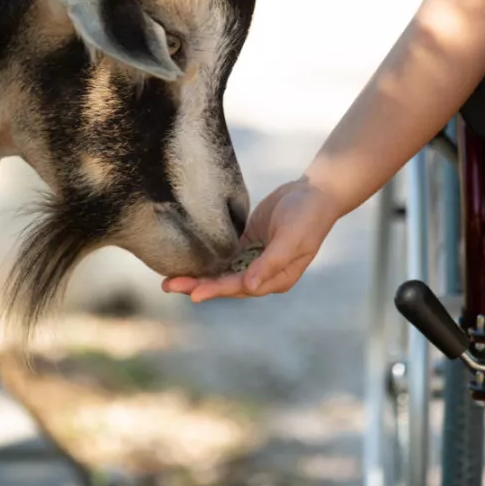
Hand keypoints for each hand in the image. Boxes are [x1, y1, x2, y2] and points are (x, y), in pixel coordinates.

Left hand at [162, 178, 340, 301]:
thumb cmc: (307, 216)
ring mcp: (255, 259)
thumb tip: (249, 286)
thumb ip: (270, 263)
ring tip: (171, 279)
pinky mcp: (248, 243)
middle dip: (199, 285)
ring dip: (199, 276)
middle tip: (169, 286)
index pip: (241, 287)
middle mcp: (264, 273)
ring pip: (222, 272)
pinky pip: (224, 256)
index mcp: (277, 279)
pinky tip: (188, 261)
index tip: (194, 293)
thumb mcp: (291, 238)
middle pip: (227, 283)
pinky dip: (207, 261)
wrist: (315, 192)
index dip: (217, 289)